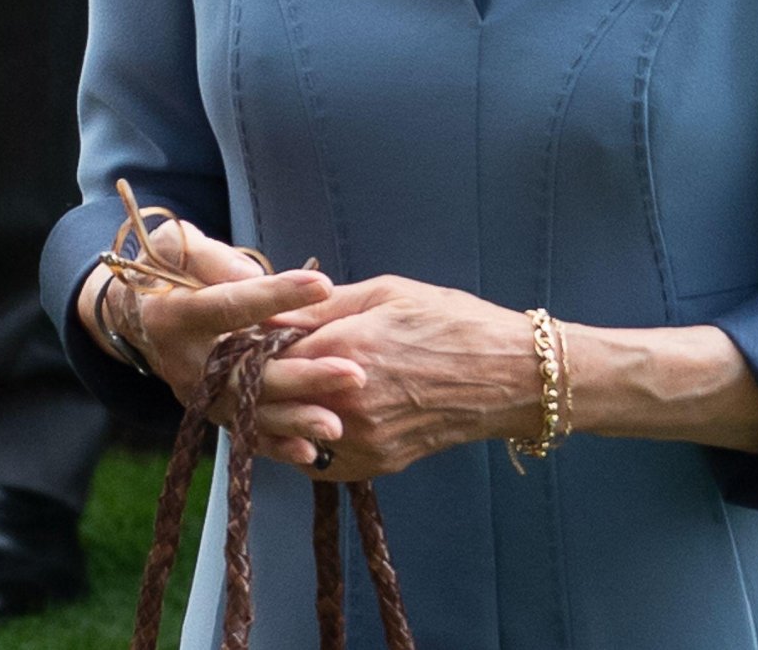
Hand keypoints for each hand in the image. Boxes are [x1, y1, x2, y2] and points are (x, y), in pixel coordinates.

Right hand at [79, 223, 365, 468]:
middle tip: (352, 373)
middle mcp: (185, 362)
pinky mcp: (209, 412)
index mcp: (175, 315)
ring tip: (338, 424)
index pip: (231, 304)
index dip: (276, 295)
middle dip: (302, 375)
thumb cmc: (165, 269)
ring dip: (295, 419)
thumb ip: (211, 259)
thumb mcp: (174, 246)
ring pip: (248, 411)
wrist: (135, 316)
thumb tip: (252, 277)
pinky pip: (243, 433)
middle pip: (247, 373)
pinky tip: (311, 452)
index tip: (324, 286)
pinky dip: (276, 446)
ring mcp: (197, 394)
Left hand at [263, 275, 537, 479]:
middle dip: (262, 380)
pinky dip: (306, 439)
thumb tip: (266, 309)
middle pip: (272, 398)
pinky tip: (315, 414)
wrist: (507, 375)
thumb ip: (322, 306)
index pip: (268, 354)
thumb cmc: (450, 321)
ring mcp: (360, 440)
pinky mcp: (374, 465)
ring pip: (289, 433)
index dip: (254, 344)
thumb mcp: (386, 293)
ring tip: (288, 386)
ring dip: (280, 411)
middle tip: (260, 363)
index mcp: (347, 348)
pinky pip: (317, 460)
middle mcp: (346, 401)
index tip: (250, 335)